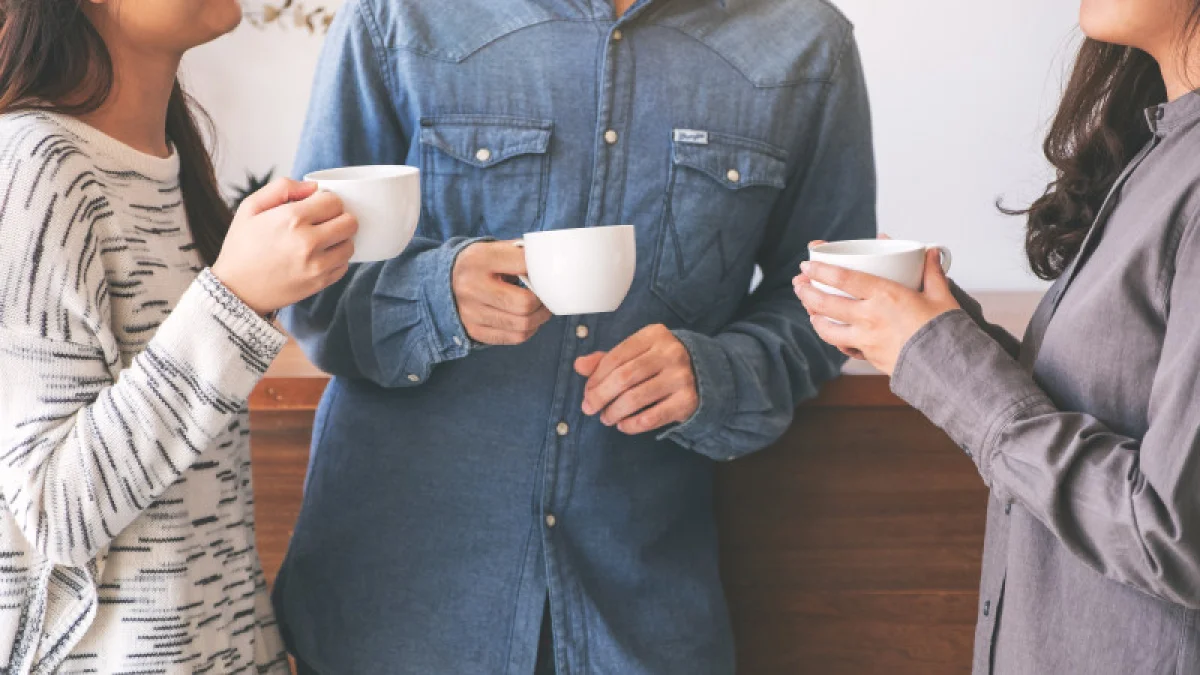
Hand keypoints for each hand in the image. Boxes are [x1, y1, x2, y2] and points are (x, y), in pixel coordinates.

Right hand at [212, 179, 356, 315]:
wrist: (236, 290)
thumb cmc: (242, 246)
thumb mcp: (251, 207)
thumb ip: (282, 188)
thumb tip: (313, 186)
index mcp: (292, 219)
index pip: (334, 201)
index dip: (326, 200)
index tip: (316, 206)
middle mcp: (308, 242)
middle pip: (349, 222)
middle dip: (339, 218)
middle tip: (323, 222)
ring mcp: (317, 265)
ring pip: (350, 244)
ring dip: (340, 240)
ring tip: (321, 240)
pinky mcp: (320, 283)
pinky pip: (344, 265)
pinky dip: (336, 260)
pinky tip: (318, 257)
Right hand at [452, 241, 551, 344]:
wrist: (444, 282)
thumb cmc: (479, 265)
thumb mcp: (493, 249)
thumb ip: (520, 253)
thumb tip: (551, 262)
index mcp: (480, 259)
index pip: (524, 264)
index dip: (544, 270)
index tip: (551, 274)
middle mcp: (472, 286)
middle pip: (524, 303)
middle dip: (544, 302)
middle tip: (548, 297)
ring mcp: (471, 312)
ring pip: (522, 324)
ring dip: (540, 318)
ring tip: (541, 309)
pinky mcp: (474, 331)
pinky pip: (514, 337)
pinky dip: (528, 330)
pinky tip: (529, 321)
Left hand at [575, 324, 698, 434]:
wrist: (704, 374)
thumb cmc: (659, 363)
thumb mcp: (637, 353)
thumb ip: (607, 359)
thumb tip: (578, 365)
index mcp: (654, 335)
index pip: (616, 356)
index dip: (596, 377)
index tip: (587, 392)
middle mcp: (670, 353)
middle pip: (624, 377)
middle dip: (600, 396)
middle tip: (589, 408)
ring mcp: (681, 377)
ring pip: (636, 398)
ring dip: (614, 412)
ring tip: (606, 418)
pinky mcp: (687, 401)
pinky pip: (652, 418)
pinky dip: (632, 424)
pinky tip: (623, 425)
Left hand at [792, 248, 959, 374]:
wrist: (948, 368)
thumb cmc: (945, 330)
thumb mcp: (941, 295)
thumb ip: (932, 272)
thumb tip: (931, 253)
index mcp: (885, 296)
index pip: (843, 279)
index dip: (820, 271)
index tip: (807, 265)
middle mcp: (869, 317)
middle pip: (826, 303)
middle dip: (807, 292)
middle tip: (798, 283)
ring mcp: (866, 339)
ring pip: (827, 329)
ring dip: (814, 317)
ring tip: (808, 308)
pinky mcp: (868, 356)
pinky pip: (842, 346)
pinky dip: (832, 337)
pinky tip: (829, 331)